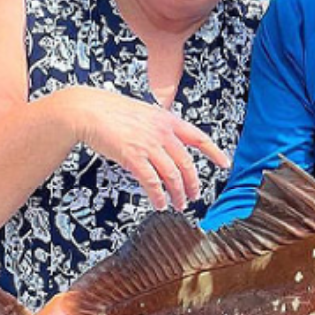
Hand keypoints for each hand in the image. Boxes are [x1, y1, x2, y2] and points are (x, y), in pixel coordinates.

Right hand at [61, 86, 230, 209]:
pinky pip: (151, 182)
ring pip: (172, 176)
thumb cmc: (113, 111)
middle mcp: (163, 132)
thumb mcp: (145, 113)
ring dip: (178, 194)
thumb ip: (160, 127)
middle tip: (194, 196)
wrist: (89, 110)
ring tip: (178, 205)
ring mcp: (149, 145)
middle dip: (193, 184)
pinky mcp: (133, 157)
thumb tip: (169, 143)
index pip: (199, 138)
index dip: (214, 153)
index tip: (225, 164)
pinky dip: (158, 196)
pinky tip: (159, 204)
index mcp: (168, 120)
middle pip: (186, 164)